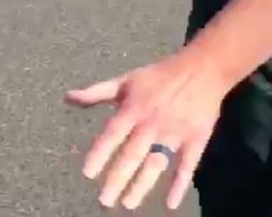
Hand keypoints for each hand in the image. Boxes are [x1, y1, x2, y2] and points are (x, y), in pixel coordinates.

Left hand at [64, 52, 226, 210]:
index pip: (113, 134)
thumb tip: (68, 97)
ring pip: (156, 162)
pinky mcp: (196, 138)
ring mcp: (175, 132)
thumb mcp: (127, 80)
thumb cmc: (160, 76)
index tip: (88, 174)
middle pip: (132, 154)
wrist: (204, 67)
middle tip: (104, 201)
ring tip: (128, 204)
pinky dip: (180, 184)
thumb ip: (97, 93)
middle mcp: (152, 122)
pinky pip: (187, 164)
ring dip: (142, 185)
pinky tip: (170, 203)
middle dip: (118, 179)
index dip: (100, 153)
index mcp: (134, 108)